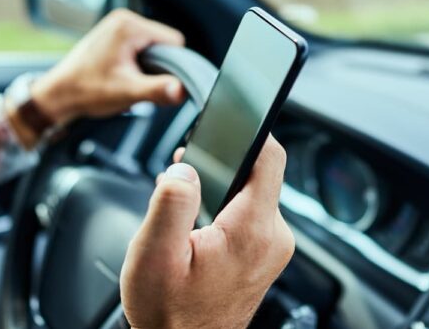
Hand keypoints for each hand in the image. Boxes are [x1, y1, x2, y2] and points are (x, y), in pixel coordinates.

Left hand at [32, 9, 184, 125]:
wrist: (59, 95)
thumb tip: (181, 90)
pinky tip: (122, 75)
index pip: (174, 42)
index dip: (172, 66)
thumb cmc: (86, 90)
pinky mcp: (113, 36)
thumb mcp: (127, 92)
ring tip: (127, 78)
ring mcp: (117, 27)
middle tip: (136, 81)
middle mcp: (123, 20)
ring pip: (153, 47)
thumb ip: (157, 90)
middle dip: (158, 67)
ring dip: (147, 67)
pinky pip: (140, 48)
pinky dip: (137, 64)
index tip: (153, 80)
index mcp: (128, 26)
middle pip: (164, 44)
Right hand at [120, 136, 294, 328]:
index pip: (269, 158)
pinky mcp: (265, 253)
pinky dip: (227, 206)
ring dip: (221, 187)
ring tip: (189, 207)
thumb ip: (171, 204)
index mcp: (252, 230)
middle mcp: (273, 237)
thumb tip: (186, 169)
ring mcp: (272, 247)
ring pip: (254, 192)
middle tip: (184, 175)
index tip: (227, 119)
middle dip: (221, 163)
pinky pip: (252, 213)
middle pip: (259, 173)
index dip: (249, 130)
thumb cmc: (170, 313)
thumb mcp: (155, 256)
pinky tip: (202, 222)